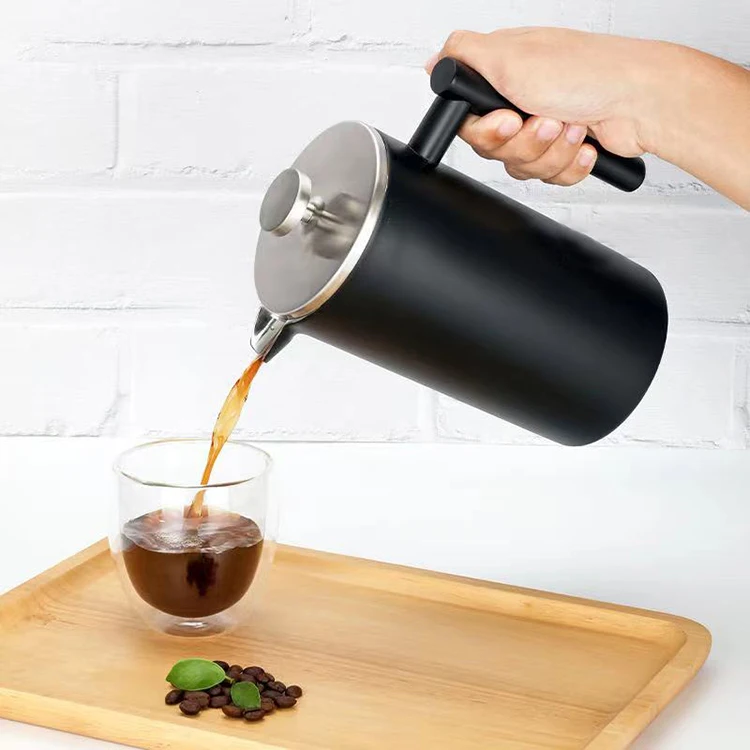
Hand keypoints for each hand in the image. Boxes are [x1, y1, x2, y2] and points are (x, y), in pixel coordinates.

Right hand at [426, 28, 661, 185]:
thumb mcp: (510, 54)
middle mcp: (522, 100)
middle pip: (495, 149)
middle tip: (544, 121)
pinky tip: (583, 143)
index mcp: (504, 75)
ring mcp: (545, 127)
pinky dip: (568, 165)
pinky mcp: (565, 150)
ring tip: (571, 128)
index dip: (485, 132)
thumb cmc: (588, 73)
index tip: (506, 123)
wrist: (640, 102)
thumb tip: (437, 61)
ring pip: (522, 167)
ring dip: (548, 153)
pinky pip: (549, 177)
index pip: (468, 121)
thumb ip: (463, 54)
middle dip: (522, 143)